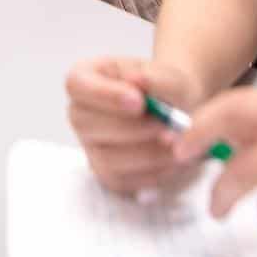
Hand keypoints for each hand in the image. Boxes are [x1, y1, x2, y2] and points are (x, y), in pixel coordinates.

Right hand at [66, 56, 206, 194]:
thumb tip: (138, 81)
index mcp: (85, 79)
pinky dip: (154, 172)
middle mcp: (81, 115)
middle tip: (168, 124)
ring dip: (148, 152)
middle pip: (88, 124)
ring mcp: (91, 148)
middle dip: (132, 128)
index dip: (105, 95)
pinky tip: (175, 157)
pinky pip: (125, 181)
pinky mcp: (109, 175)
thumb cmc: (166, 88)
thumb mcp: (167, 75)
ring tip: (177, 140)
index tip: (139, 101)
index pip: (77, 85)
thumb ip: (155, 78)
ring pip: (108, 158)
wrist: (179, 111)